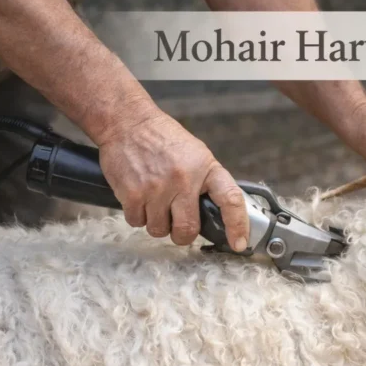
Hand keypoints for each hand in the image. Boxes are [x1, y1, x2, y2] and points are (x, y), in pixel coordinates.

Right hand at [96, 109, 248, 249]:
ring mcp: (157, 188)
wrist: (127, 122)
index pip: (231, 200)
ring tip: (154, 201)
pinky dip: (138, 216)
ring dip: (157, 223)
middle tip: (178, 225)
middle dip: (183, 234)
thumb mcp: (196, 154)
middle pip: (188, 229)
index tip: (239, 243)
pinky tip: (140, 197)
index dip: (237, 225)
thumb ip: (207, 182)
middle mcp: (183, 179)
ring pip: (160, 230)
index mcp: (205, 168)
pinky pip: (138, 223)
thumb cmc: (162, 139)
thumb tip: (218, 213)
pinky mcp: (133, 194)